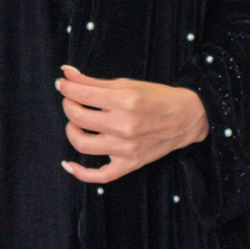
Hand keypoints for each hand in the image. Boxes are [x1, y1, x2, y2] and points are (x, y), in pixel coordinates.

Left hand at [55, 67, 208, 185]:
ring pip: (82, 144)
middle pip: (78, 118)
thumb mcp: (127, 84)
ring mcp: (126, 148)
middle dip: (68, 105)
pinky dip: (80, 172)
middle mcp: (125, 126)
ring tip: (76, 123)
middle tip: (71, 100)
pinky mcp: (130, 164)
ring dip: (71, 130)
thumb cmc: (158, 97)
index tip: (63, 84)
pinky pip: (99, 176)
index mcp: (125, 101)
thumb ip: (94, 81)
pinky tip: (69, 163)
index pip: (82, 94)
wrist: (187, 118)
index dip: (66, 87)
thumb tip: (66, 72)